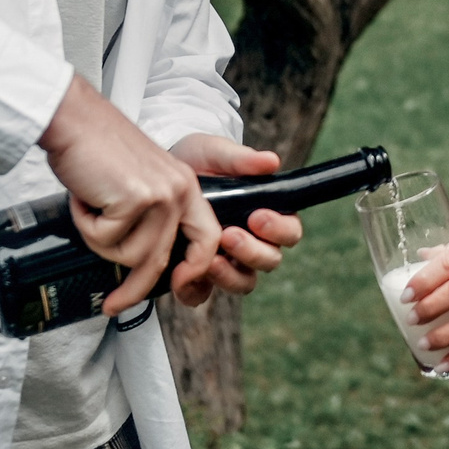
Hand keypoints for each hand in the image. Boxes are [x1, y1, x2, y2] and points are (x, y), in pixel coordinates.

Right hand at [38, 76, 218, 317]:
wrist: (73, 119)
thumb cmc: (96, 152)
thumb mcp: (137, 183)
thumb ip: (150, 216)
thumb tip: (141, 264)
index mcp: (186, 187)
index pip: (207, 239)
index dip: (194, 270)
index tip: (175, 289)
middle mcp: (180, 191)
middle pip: (162, 261)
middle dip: (135, 289)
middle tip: (112, 305)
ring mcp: (160, 196)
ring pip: (129, 255)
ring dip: (99, 239)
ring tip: (90, 206)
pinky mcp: (136, 199)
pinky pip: (105, 239)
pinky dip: (86, 224)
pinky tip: (84, 198)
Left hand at [170, 133, 305, 305]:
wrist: (159, 178)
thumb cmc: (197, 162)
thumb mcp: (215, 154)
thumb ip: (241, 160)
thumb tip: (271, 162)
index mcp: (268, 214)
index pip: (289, 231)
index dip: (279, 229)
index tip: (257, 216)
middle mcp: (253, 242)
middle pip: (269, 261)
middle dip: (251, 252)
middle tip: (229, 235)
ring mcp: (228, 261)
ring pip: (243, 282)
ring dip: (229, 275)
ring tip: (209, 261)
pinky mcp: (199, 275)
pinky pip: (204, 294)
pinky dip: (195, 290)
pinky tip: (182, 277)